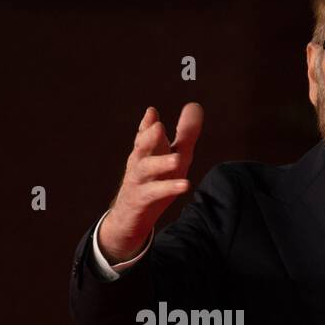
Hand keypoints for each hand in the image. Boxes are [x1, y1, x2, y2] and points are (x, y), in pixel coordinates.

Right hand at [98, 103, 203, 262]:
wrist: (130, 218)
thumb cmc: (154, 183)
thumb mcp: (173, 157)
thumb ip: (184, 134)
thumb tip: (194, 106)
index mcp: (145, 151)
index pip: (144, 134)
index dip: (147, 124)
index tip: (152, 113)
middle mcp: (139, 163)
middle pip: (141, 147)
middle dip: (149, 136)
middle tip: (159, 127)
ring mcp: (138, 181)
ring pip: (146, 169)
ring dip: (160, 163)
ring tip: (177, 159)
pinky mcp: (141, 199)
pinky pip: (154, 192)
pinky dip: (168, 188)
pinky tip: (185, 185)